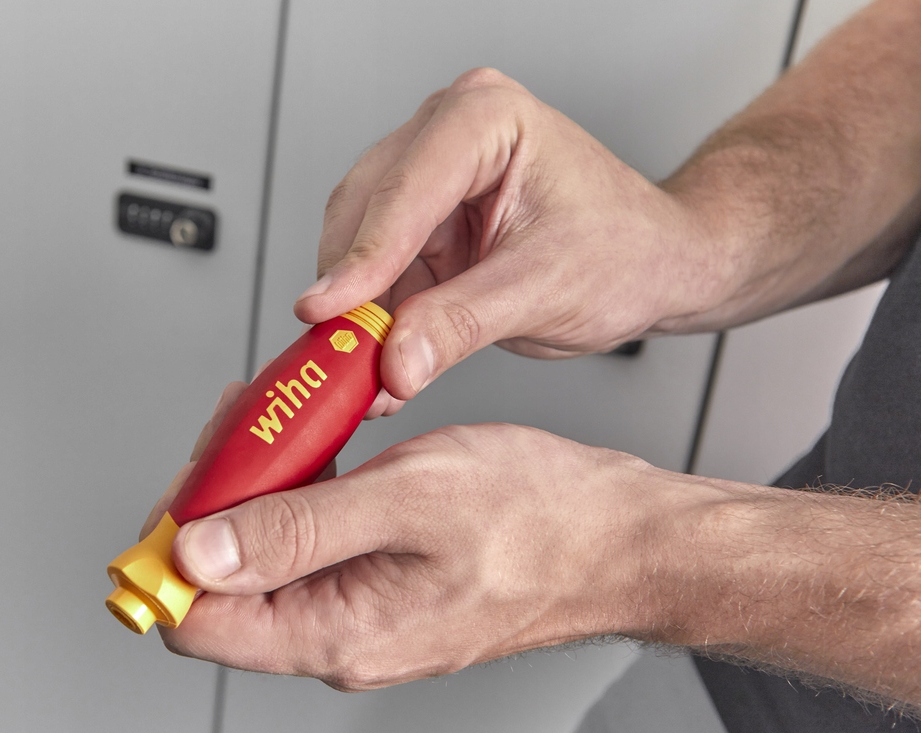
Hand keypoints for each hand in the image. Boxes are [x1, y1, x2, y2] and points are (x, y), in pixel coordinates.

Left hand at [156, 415, 699, 690]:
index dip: (171, 550)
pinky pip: (309, 542)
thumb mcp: (410, 500)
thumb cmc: (543, 520)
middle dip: (216, 496)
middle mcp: (340, 638)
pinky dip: (299, 486)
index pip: (197, 620)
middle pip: (223, 582)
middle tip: (244, 424)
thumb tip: (198, 553)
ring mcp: (361, 613)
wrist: (621, 539)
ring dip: (258, 484)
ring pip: (264, 555)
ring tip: (281, 419)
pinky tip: (315, 442)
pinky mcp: (380, 586)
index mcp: (338, 634)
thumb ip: (296, 529)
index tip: (186, 483)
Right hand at [300, 67, 725, 416]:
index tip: (321, 314)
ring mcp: (428, 176)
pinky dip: (372, 320)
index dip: (360, 260)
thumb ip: (462, 324)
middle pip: (363, 211)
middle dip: (351, 291)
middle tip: (341, 359)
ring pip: (355, 244)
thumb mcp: (545, 290)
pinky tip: (380, 363)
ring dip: (356, 312)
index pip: (404, 191)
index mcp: (486, 119)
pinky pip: (374, 273)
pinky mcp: (420, 223)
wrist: (653, 266)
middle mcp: (446, 133)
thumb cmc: (625, 252)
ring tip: (365, 371)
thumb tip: (393, 362)